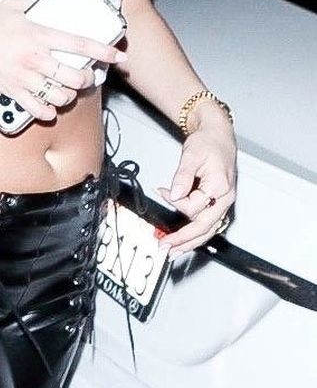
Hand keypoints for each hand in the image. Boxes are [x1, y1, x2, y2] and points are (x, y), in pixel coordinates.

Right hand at [0, 0, 125, 125]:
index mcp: (39, 35)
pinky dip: (48, 111)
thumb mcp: (13, 5)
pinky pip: (38, 109)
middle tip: (86, 76)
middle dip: (87, 78)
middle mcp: (35, 58)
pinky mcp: (12, 91)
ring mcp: (24, 77)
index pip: (80, 44)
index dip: (103, 51)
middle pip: (75, 76)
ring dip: (69, 95)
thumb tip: (47, 2)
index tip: (118, 56)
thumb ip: (34, 3)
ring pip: (61, 95)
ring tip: (68, 90)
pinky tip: (50, 107)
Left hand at [157, 120, 235, 257]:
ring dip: (190, 243)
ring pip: (208, 230)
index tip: (163, 191)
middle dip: (184, 239)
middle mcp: (224, 197)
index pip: (193, 206)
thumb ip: (182, 177)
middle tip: (165, 247)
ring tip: (174, 252)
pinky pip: (209, 224)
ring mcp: (223, 202)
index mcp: (219, 186)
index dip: (174, 201)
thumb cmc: (209, 143)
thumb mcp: (191, 155)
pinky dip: (197, 235)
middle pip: (204, 227)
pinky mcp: (219, 203)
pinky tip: (186, 241)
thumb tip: (173, 195)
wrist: (218, 136)